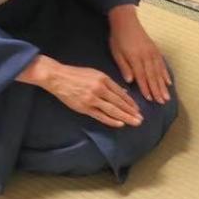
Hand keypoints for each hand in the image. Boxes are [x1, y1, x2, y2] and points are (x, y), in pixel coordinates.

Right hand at [30, 57, 144, 127]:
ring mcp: (92, 99)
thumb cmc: (76, 74)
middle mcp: (99, 89)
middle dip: (131, 112)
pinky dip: (111, 120)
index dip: (130, 102)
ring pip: (112, 110)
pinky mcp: (84, 107)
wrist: (58, 77)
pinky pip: (100, 116)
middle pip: (119, 103)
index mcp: (103, 79)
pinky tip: (120, 124)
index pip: (121, 93)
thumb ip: (109, 83)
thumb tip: (123, 92)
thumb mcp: (95, 74)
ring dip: (125, 117)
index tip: (138, 109)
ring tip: (135, 122)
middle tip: (141, 119)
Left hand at [108, 6, 171, 104]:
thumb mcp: (117, 53)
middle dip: (157, 90)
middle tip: (162, 102)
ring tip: (167, 96)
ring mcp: (152, 53)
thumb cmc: (118, 38)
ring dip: (163, 85)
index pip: (141, 76)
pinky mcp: (155, 50)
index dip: (146, 88)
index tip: (149, 99)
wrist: (126, 21)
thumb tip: (130, 81)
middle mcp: (146, 56)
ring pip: (159, 71)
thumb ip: (124, 67)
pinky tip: (168, 82)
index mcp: (135, 58)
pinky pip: (162, 64)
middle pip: (153, 76)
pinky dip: (165, 74)